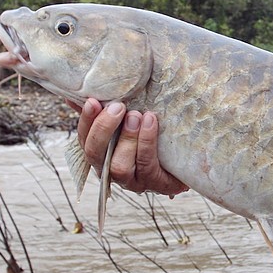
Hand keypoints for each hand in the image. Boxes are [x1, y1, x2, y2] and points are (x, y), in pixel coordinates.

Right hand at [71, 98, 187, 196]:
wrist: (188, 162)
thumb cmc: (154, 137)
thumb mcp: (131, 121)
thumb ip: (109, 109)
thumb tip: (85, 90)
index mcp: (102, 154)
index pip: (84, 139)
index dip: (85, 120)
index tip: (93, 101)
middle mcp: (111, 170)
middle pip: (94, 154)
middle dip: (103, 128)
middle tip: (118, 107)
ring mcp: (132, 180)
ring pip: (119, 165)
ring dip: (126, 137)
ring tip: (136, 115)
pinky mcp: (154, 183)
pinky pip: (146, 164)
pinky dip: (146, 141)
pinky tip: (150, 121)